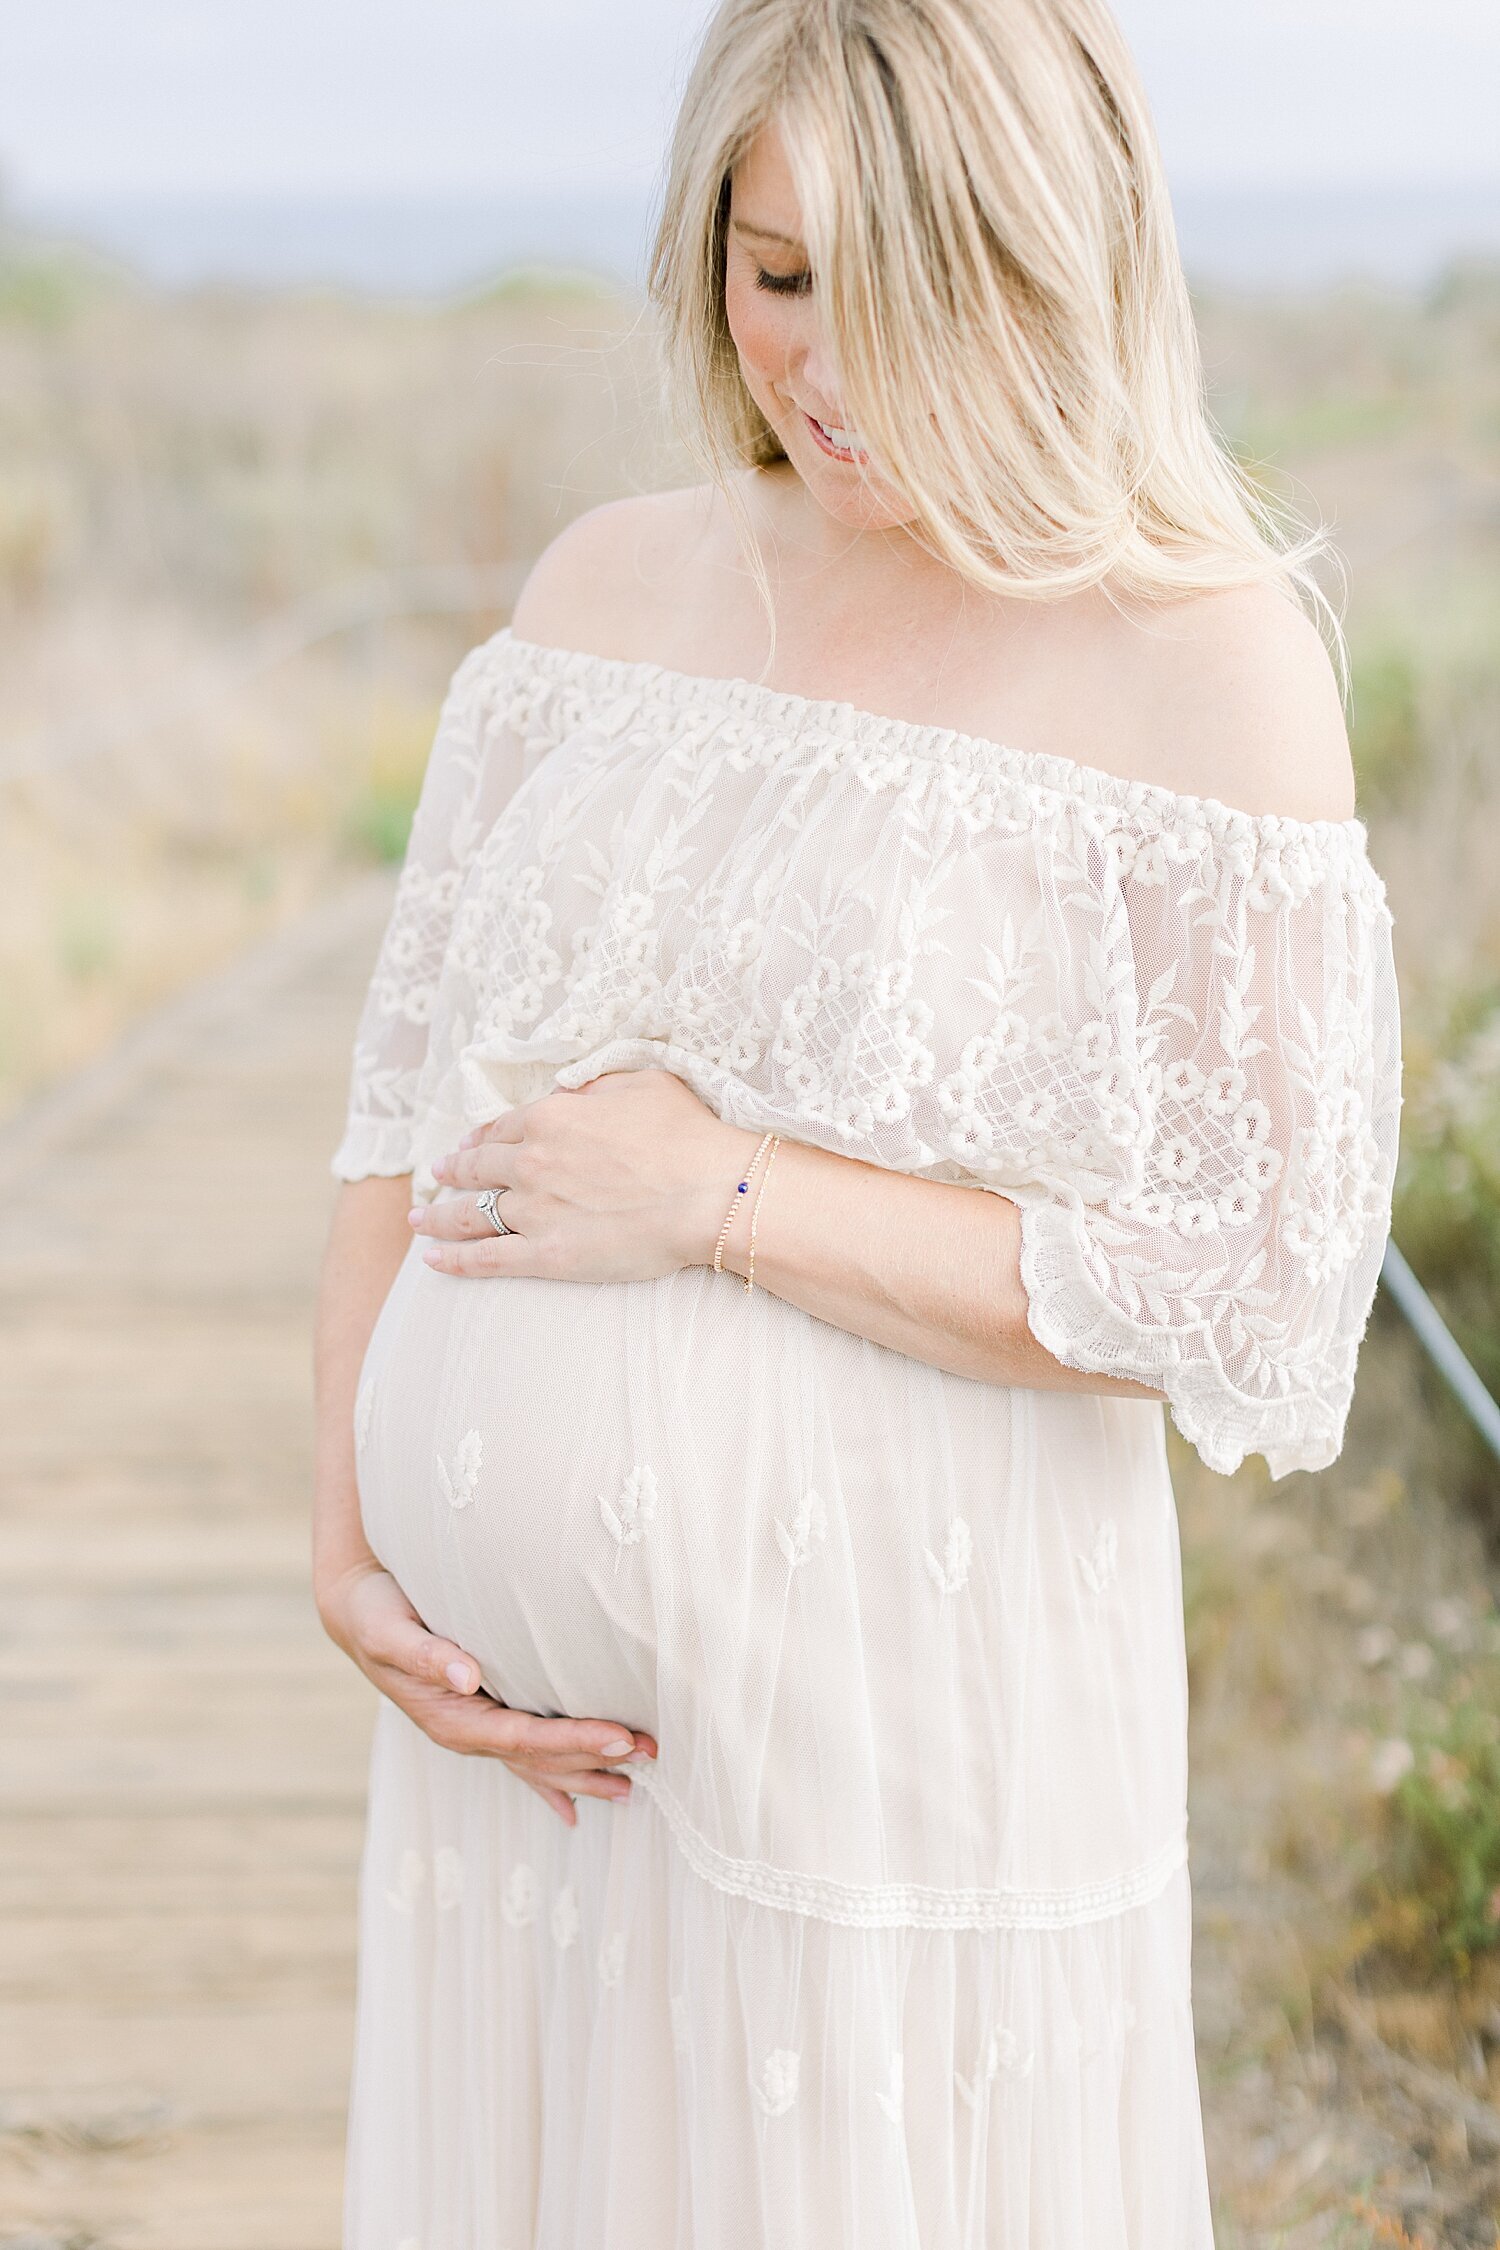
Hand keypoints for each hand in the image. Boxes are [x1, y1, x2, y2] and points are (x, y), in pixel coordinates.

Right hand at [316, 1558, 656, 1826]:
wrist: (356, 1614)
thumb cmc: (376, 1614)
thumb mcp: (391, 1630)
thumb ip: (426, 1654)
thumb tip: (468, 1675)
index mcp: (451, 1718)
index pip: (524, 1738)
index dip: (574, 1741)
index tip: (620, 1738)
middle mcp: (466, 1733)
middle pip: (540, 1758)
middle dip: (595, 1760)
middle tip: (652, 1755)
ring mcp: (473, 1730)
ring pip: (537, 1763)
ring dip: (585, 1773)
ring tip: (634, 1788)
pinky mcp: (479, 1716)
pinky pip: (523, 1755)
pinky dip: (551, 1778)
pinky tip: (574, 1805)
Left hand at [414, 1067, 760, 1280]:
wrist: (711, 1194)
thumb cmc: (688, 1135)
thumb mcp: (642, 1082)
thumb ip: (595, 1085)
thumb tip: (570, 1090)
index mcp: (552, 1116)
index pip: (501, 1127)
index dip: (480, 1137)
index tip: (467, 1145)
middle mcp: (532, 1161)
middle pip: (477, 1168)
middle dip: (452, 1171)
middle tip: (435, 1176)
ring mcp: (535, 1210)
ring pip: (469, 1214)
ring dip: (437, 1215)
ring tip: (417, 1218)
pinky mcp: (546, 1255)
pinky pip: (485, 1259)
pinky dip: (453, 1260)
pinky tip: (431, 1260)